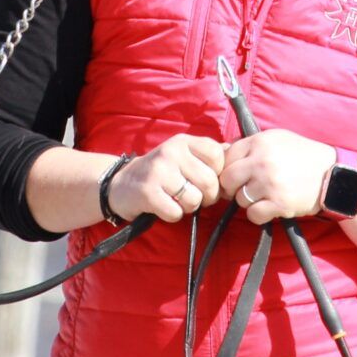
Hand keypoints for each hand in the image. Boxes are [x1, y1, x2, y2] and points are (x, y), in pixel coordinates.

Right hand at [109, 135, 225, 222]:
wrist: (121, 184)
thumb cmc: (161, 172)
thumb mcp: (183, 156)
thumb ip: (207, 154)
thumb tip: (235, 150)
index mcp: (184, 141)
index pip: (218, 155)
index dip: (218, 174)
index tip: (206, 181)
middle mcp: (171, 151)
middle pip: (210, 182)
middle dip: (206, 197)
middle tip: (194, 197)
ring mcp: (158, 171)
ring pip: (194, 199)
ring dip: (189, 207)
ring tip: (177, 200)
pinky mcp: (147, 192)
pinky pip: (176, 213)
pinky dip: (173, 215)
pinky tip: (164, 207)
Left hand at [220, 129, 335, 225]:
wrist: (333, 175)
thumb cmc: (303, 155)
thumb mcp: (277, 139)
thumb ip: (250, 144)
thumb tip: (221, 152)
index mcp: (260, 142)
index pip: (226, 157)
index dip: (227, 168)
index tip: (234, 175)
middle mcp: (262, 161)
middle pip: (227, 180)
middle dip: (232, 187)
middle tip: (243, 189)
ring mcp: (270, 183)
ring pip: (240, 199)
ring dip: (248, 201)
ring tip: (264, 195)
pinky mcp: (280, 204)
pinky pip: (253, 215)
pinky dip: (258, 215)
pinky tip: (269, 207)